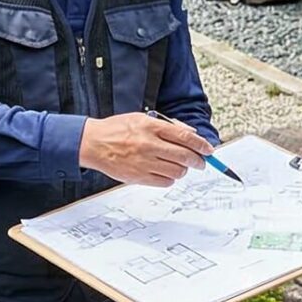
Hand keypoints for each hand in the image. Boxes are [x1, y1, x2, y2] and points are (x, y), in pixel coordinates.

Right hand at [77, 112, 209, 187]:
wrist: (93, 143)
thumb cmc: (116, 130)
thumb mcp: (141, 119)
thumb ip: (167, 125)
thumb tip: (191, 133)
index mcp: (151, 127)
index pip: (185, 137)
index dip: (201, 145)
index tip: (209, 150)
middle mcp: (149, 144)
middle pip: (185, 156)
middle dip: (198, 161)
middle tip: (201, 162)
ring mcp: (144, 162)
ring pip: (177, 171)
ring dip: (184, 170)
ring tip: (180, 166)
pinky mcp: (138, 177)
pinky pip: (165, 182)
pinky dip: (170, 178)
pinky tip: (166, 172)